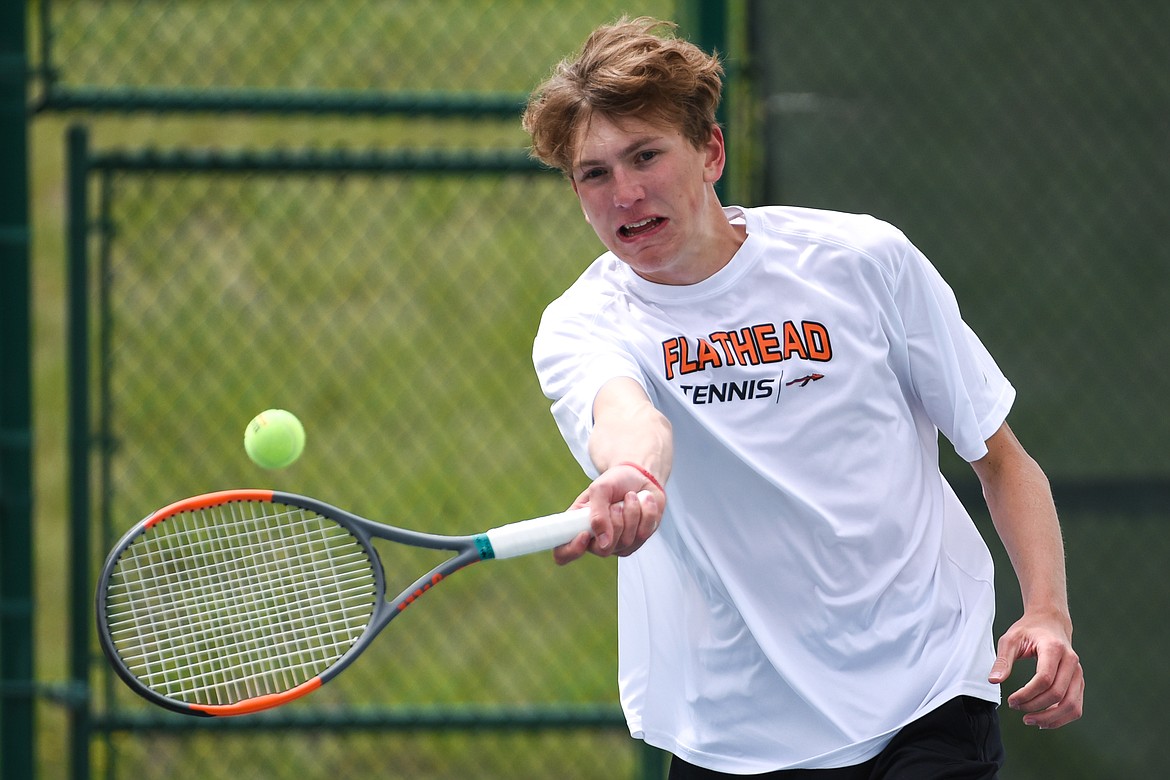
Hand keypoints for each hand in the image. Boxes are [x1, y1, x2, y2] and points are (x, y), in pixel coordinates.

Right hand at [553, 465, 664, 564]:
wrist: (639, 476)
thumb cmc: (614, 482)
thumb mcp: (600, 488)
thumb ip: (597, 514)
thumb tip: (603, 542)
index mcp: (577, 526)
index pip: (563, 553)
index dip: (572, 550)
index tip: (585, 534)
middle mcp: (596, 540)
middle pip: (603, 550)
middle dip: (614, 523)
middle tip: (616, 504)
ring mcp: (618, 544)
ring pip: (626, 542)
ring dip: (631, 512)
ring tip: (630, 496)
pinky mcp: (637, 541)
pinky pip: (644, 534)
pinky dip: (646, 512)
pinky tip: (643, 501)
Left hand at [989, 610, 1083, 728]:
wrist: (1050, 623)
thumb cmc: (1029, 630)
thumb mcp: (1010, 639)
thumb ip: (1003, 660)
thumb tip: (993, 681)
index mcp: (1054, 648)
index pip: (1044, 678)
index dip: (1027, 694)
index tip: (1011, 700)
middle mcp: (1071, 662)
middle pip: (1058, 694)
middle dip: (1035, 706)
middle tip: (1015, 707)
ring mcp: (1078, 673)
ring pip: (1071, 705)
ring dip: (1051, 718)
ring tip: (1030, 720)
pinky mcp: (1079, 682)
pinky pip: (1075, 706)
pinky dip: (1061, 718)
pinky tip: (1043, 720)